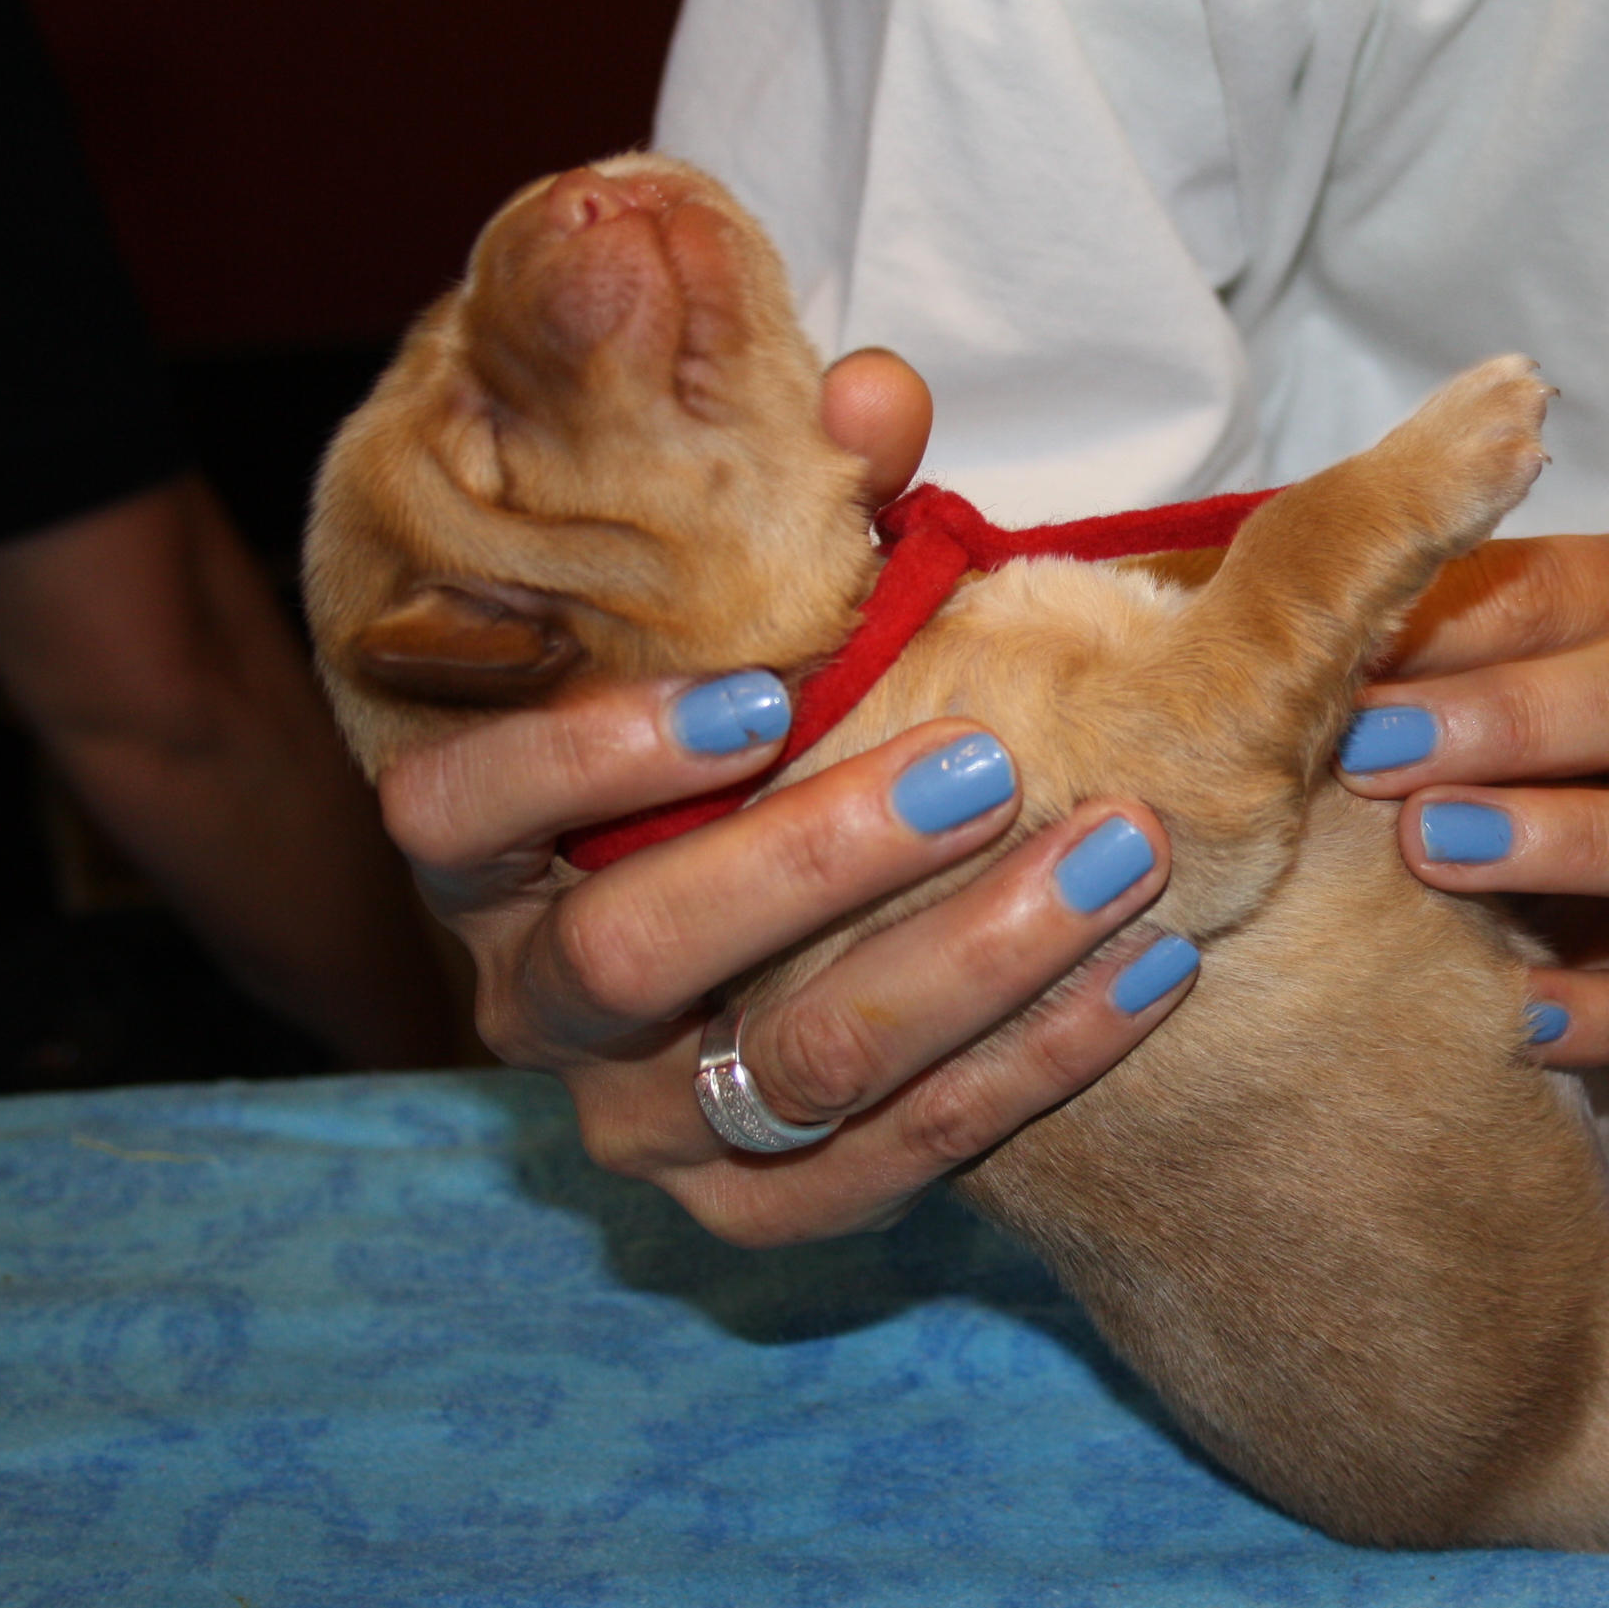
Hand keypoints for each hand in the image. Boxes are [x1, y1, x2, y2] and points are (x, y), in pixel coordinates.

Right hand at [371, 348, 1200, 1243]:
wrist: (832, 943)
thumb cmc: (788, 744)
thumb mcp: (780, 626)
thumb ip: (817, 513)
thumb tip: (877, 397)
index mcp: (498, 852)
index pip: (456, 814)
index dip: (585, 758)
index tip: (765, 691)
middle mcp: (544, 1001)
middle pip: (634, 954)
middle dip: (821, 858)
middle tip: (990, 766)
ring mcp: (648, 1125)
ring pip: (793, 1071)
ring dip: (972, 962)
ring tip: (1119, 858)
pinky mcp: (763, 1210)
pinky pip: (898, 1161)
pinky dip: (1036, 1064)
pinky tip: (1152, 972)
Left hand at [1333, 532, 1608, 1067]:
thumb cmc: (1527, 741)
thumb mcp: (1485, 668)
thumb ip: (1425, 639)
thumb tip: (1306, 625)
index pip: (1579, 589)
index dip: (1457, 626)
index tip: (1340, 663)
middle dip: (1516, 720)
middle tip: (1377, 754)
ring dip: (1573, 841)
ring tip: (1437, 848)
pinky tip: (1523, 1019)